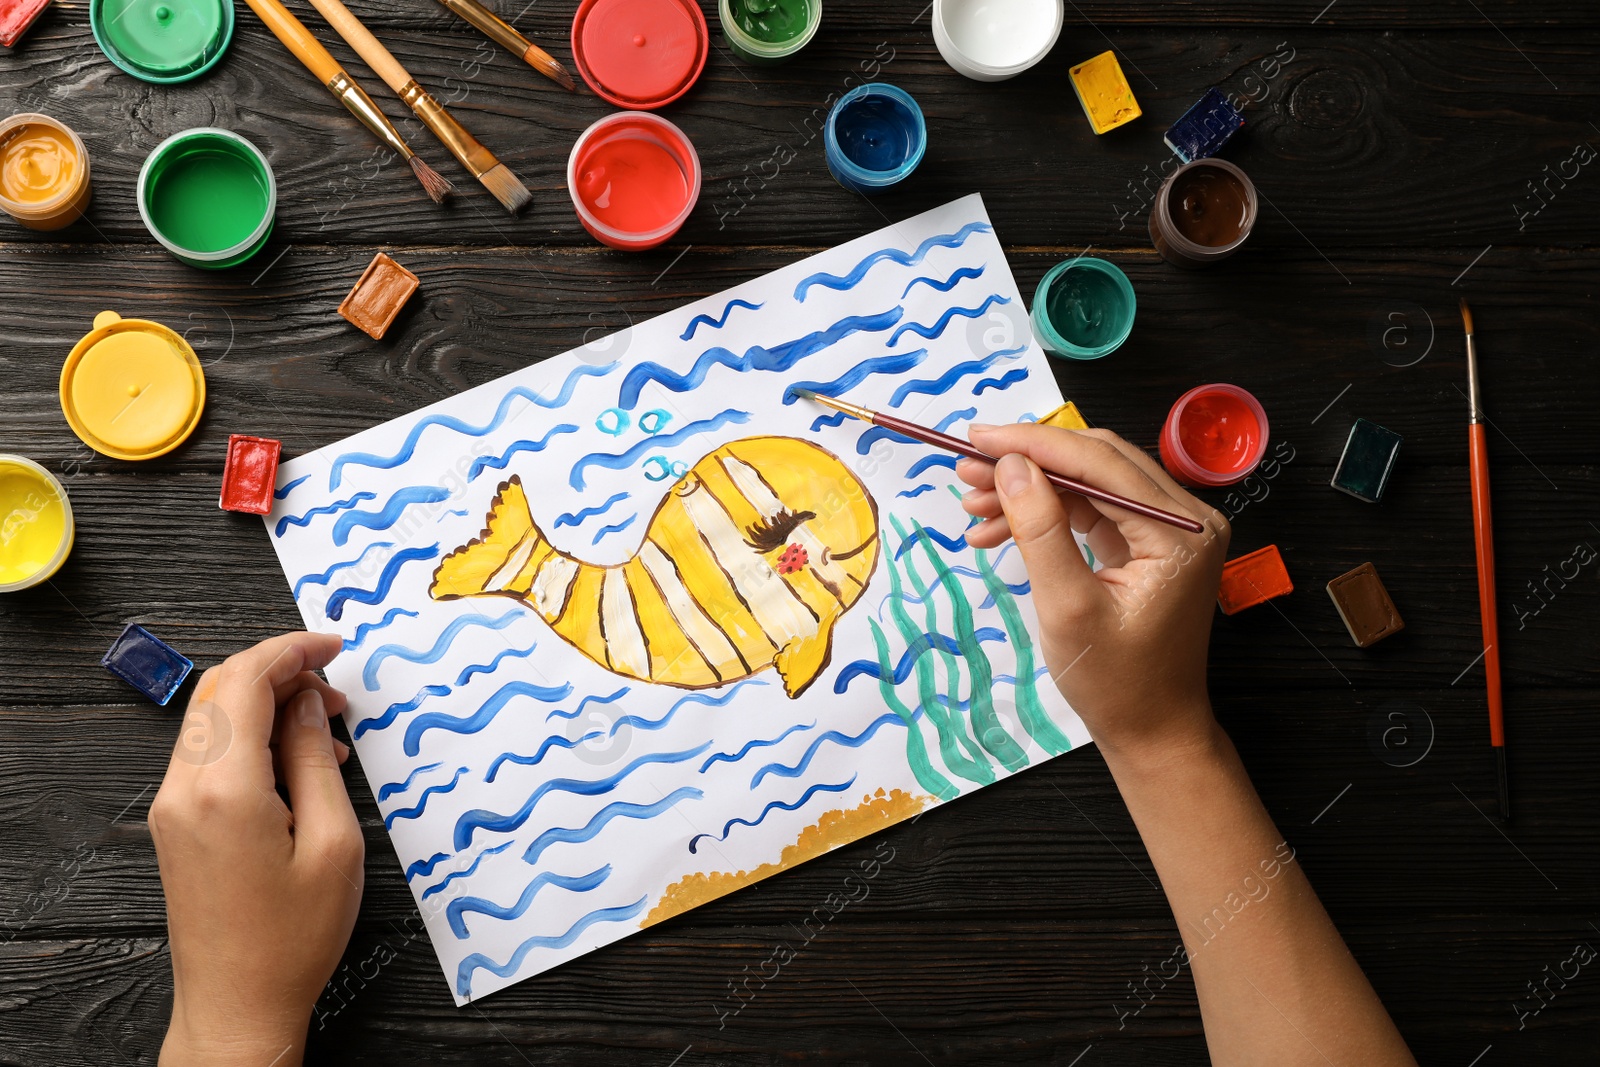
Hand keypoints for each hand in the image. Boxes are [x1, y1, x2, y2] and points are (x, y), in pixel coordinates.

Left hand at [150, 632, 363, 1065]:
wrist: (238, 1004)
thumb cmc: (291, 939)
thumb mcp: (333, 843)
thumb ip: (317, 761)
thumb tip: (309, 705)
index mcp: (226, 789)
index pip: (246, 681)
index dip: (292, 649)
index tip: (334, 646)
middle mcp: (185, 790)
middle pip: (220, 689)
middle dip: (280, 671)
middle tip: (336, 689)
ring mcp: (172, 807)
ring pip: (212, 717)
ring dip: (266, 703)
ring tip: (326, 728)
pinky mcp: (175, 824)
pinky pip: (208, 753)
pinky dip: (250, 735)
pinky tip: (296, 760)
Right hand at [957, 425, 1229, 762]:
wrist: (1151, 730)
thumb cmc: (1117, 683)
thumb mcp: (1068, 608)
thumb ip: (1040, 532)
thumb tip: (1009, 467)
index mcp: (1180, 531)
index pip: (1099, 462)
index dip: (1032, 445)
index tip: (976, 438)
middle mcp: (1186, 519)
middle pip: (1095, 462)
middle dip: (1026, 463)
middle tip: (967, 470)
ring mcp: (1169, 529)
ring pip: (1088, 482)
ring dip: (1030, 489)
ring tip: (972, 504)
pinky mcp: (1149, 543)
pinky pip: (1092, 509)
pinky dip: (1045, 513)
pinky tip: (996, 528)